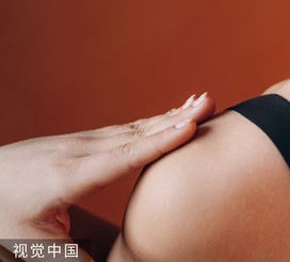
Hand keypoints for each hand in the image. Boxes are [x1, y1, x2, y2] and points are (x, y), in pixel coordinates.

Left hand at [0, 93, 214, 243]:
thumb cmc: (1, 216)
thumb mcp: (30, 246)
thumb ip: (73, 257)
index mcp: (66, 177)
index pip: (121, 158)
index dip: (158, 144)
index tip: (189, 127)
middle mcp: (77, 152)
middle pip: (135, 134)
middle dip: (176, 117)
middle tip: (210, 102)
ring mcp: (79, 142)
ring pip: (133, 127)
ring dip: (170, 115)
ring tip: (202, 102)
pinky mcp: (81, 140)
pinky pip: (124, 129)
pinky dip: (154, 121)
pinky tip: (171, 115)